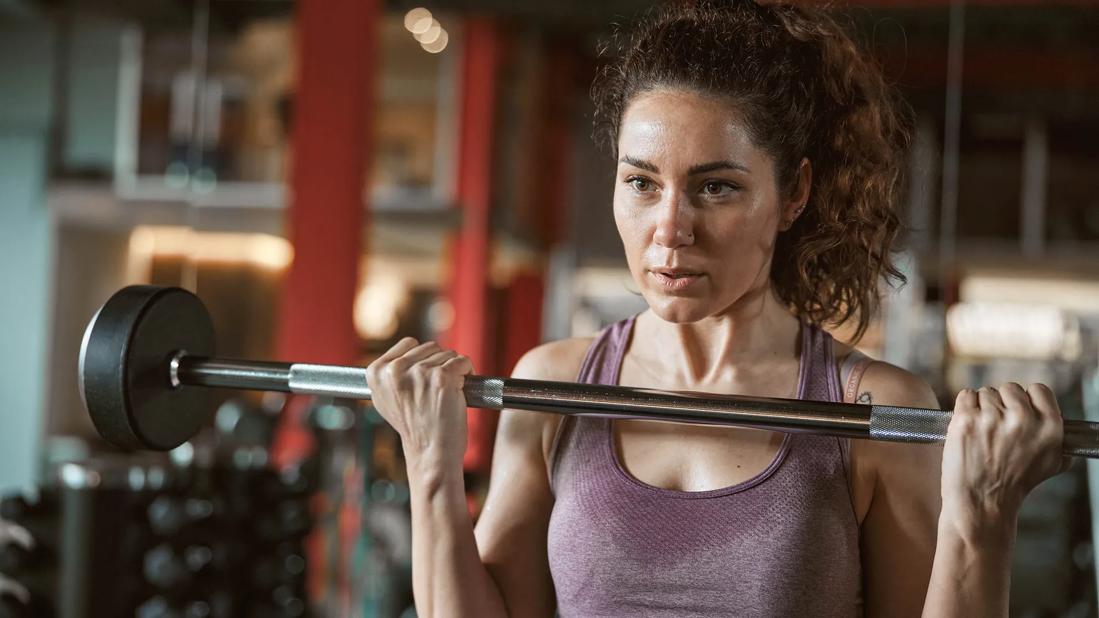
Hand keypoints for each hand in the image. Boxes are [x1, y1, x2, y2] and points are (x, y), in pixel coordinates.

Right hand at [365, 338, 473, 472]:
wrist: (431, 453)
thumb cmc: (414, 428)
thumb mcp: (386, 400)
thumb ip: (390, 375)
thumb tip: (400, 357)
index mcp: (377, 372)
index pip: (409, 343)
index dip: (423, 359)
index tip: (425, 380)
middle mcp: (394, 370)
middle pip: (430, 347)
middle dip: (439, 365)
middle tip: (438, 390)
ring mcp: (419, 373)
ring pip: (448, 354)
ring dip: (454, 370)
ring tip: (446, 394)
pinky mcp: (442, 377)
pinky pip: (462, 361)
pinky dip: (468, 373)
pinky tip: (460, 390)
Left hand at [941, 383, 1069, 534]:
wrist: (982, 502)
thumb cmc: (1014, 484)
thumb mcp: (1051, 464)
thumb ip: (1058, 439)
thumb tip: (1058, 420)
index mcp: (1049, 427)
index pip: (1039, 390)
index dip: (1027, 399)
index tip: (1018, 411)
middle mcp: (1023, 419)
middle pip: (1009, 389)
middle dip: (1002, 404)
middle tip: (997, 428)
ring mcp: (992, 418)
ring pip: (985, 393)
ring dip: (981, 408)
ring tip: (983, 434)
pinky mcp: (966, 420)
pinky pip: (965, 396)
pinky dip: (964, 408)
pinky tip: (969, 427)